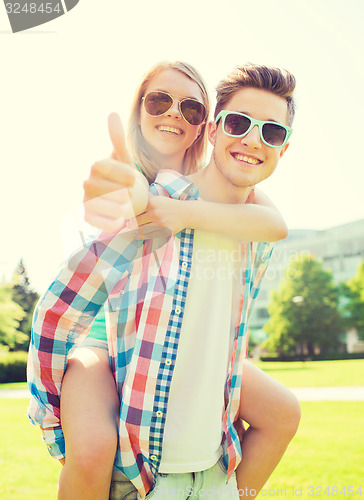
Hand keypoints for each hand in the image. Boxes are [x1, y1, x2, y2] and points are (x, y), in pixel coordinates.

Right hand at [83, 113, 146, 231]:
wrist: (125, 198)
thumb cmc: (126, 177)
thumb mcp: (125, 159)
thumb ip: (118, 140)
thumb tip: (112, 114)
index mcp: (96, 167)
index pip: (102, 166)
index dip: (117, 171)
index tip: (134, 177)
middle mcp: (87, 182)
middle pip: (97, 186)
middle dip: (114, 190)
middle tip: (132, 195)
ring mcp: (86, 199)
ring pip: (94, 203)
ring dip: (110, 207)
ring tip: (129, 209)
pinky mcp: (89, 215)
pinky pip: (94, 219)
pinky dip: (105, 222)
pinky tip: (120, 223)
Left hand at [131, 195, 187, 237]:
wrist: (185, 213)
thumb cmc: (169, 206)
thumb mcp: (158, 199)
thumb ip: (147, 198)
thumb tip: (134, 194)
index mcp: (152, 203)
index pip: (135, 210)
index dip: (129, 214)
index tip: (126, 216)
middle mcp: (155, 213)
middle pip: (137, 221)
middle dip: (131, 224)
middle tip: (128, 225)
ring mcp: (160, 223)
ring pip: (142, 230)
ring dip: (136, 232)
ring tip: (131, 232)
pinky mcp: (164, 231)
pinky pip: (150, 236)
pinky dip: (142, 237)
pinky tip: (136, 236)